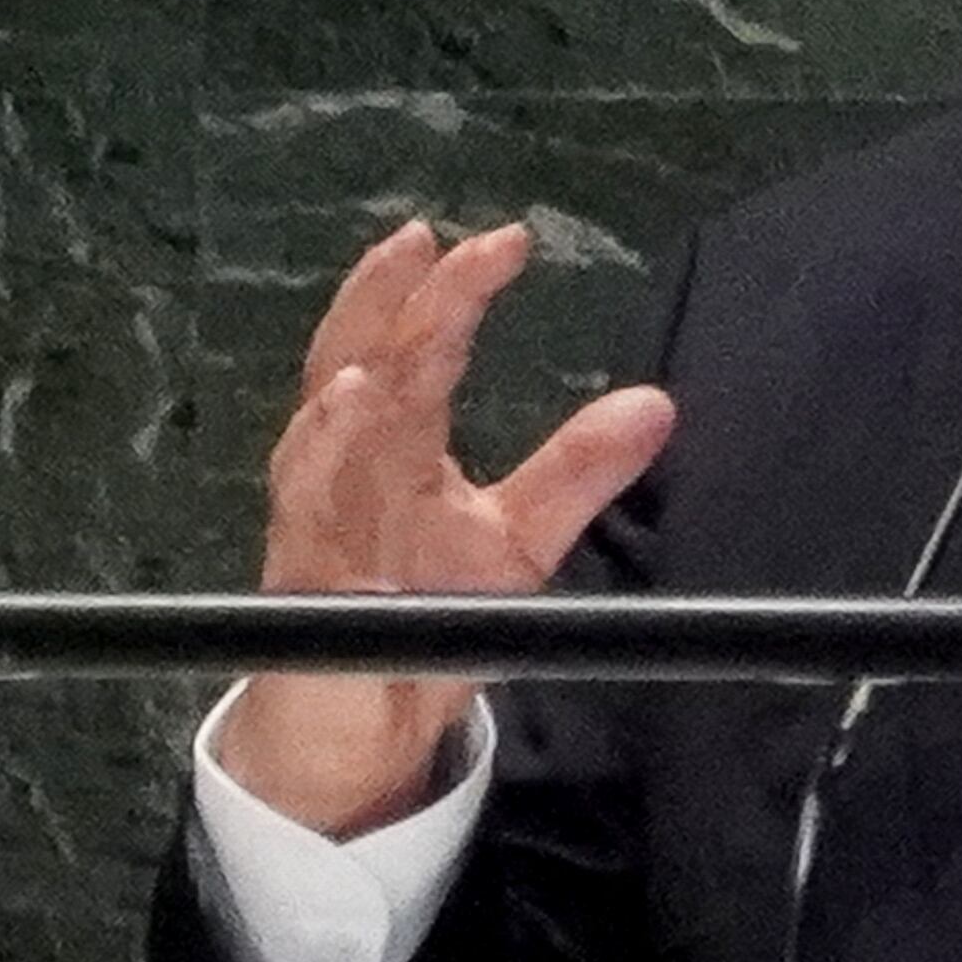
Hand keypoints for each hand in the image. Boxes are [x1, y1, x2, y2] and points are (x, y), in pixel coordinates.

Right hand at [223, 218, 675, 836]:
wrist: (375, 720)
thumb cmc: (431, 611)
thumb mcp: (522, 537)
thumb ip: (579, 471)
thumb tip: (657, 404)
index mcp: (397, 440)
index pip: (421, 345)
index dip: (456, 291)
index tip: (508, 241)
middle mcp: (346, 459)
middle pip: (357, 359)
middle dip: (386, 301)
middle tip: (428, 243)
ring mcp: (319, 514)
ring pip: (318, 430)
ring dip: (343, 379)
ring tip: (376, 345)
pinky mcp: (304, 579)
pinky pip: (309, 513)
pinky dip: (323, 459)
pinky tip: (345, 414)